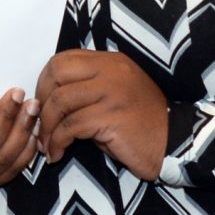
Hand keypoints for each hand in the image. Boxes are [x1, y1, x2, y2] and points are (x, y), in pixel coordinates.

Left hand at [35, 50, 169, 180]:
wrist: (175, 142)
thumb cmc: (141, 124)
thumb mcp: (114, 96)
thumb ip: (88, 89)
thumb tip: (48, 100)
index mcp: (110, 62)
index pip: (63, 59)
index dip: (44, 82)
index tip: (42, 105)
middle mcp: (110, 71)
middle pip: (56, 74)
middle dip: (41, 101)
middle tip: (39, 125)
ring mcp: (111, 92)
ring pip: (60, 102)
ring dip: (46, 128)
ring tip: (46, 146)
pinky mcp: (112, 116)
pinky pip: (70, 127)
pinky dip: (57, 142)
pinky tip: (57, 155)